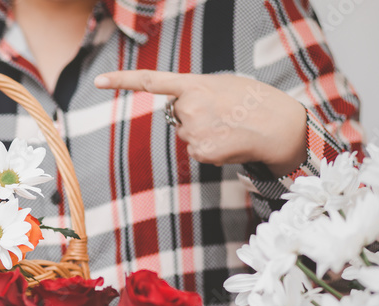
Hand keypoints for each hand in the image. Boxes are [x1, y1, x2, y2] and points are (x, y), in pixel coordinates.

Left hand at [94, 70, 307, 176]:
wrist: (279, 126)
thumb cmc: (254, 101)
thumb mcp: (223, 85)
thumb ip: (196, 92)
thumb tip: (182, 113)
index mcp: (193, 84)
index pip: (150, 81)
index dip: (121, 81)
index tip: (98, 81)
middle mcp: (188, 107)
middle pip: (177, 116)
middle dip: (193, 116)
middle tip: (222, 113)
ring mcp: (193, 131)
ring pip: (186, 134)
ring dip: (203, 132)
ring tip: (229, 126)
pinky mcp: (200, 151)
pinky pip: (197, 150)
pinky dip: (210, 147)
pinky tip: (229, 140)